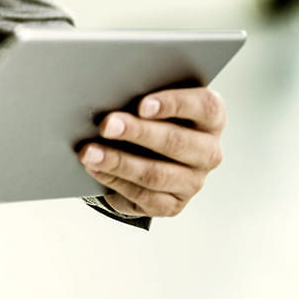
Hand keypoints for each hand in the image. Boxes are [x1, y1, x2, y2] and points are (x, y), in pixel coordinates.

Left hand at [77, 87, 226, 216]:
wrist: (141, 153)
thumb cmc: (146, 118)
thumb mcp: (148, 101)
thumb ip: (139, 95)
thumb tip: (107, 94)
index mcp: (209, 119)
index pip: (205, 107)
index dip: (175, 104)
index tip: (142, 105)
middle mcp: (207, 152)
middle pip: (177, 142)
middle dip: (137, 133)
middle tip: (106, 125)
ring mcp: (193, 182)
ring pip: (157, 174)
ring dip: (119, 162)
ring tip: (89, 152)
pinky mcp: (173, 205)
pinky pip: (144, 196)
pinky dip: (115, 182)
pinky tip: (95, 169)